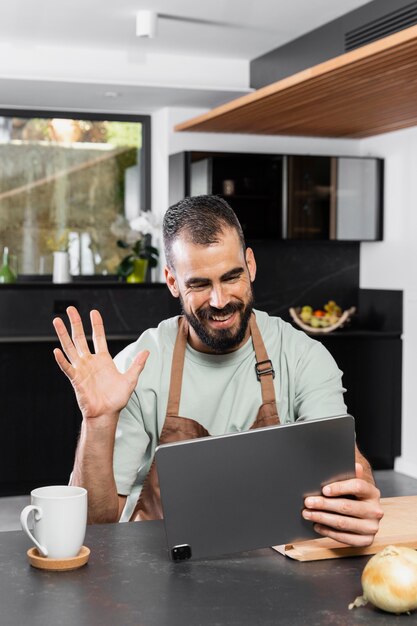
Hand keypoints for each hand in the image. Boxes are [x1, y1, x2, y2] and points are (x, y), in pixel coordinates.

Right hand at [53, 306, 148, 420]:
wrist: (107, 414)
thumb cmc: (117, 399)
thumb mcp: (130, 379)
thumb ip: (137, 365)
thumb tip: (147, 351)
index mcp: (103, 359)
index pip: (98, 337)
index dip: (96, 325)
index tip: (93, 312)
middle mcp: (90, 361)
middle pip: (80, 338)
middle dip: (75, 323)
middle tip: (70, 308)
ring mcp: (81, 369)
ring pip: (70, 348)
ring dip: (63, 335)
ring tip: (56, 321)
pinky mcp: (76, 380)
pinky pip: (67, 368)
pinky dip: (61, 360)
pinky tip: (56, 351)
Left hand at [302, 463, 383, 546]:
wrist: (364, 512)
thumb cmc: (353, 494)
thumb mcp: (352, 482)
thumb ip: (350, 473)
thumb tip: (355, 465)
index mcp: (372, 492)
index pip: (357, 487)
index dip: (340, 488)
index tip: (324, 490)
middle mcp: (375, 510)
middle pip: (347, 506)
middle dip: (324, 504)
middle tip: (308, 502)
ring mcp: (372, 527)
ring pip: (343, 523)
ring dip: (322, 518)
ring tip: (307, 514)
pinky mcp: (366, 540)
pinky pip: (345, 538)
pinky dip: (328, 532)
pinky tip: (317, 525)